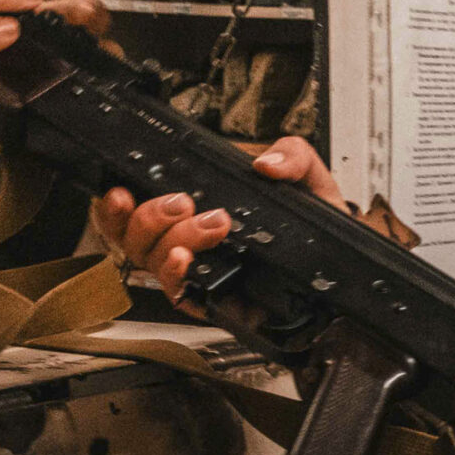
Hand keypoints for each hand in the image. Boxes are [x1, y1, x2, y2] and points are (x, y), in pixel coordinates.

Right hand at [89, 136, 344, 305]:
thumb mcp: (307, 178)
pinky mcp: (213, 299)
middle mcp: (187, 240)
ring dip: (173, 239)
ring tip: (211, 225)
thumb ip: (292, 155)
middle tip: (184, 203)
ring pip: (152, 262)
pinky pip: (179, 294)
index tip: (120, 190)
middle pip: (133, 236)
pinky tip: (187, 260)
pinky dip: (177, 276)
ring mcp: (198, 271)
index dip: (113, 202)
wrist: (340, 266)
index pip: (134, 206)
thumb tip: (266, 162)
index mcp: (194, 206)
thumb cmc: (314, 225)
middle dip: (149, 216)